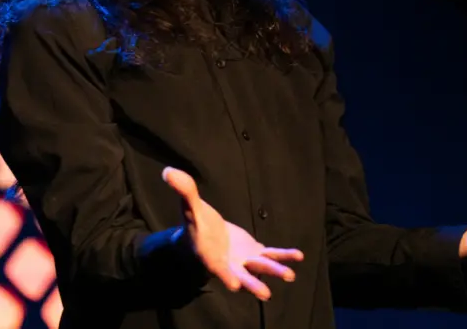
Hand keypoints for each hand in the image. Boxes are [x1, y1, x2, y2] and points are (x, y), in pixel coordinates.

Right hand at [162, 167, 303, 300]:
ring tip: (290, 275)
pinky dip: (283, 255)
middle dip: (253, 284)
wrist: (204, 234)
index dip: (225, 276)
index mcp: (211, 256)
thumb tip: (168, 171)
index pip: (218, 268)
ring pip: (260, 267)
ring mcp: (243, 260)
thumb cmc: (195, 224)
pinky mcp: (254, 252)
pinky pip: (271, 255)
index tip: (235, 286)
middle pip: (242, 275)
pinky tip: (298, 256)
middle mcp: (228, 263)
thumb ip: (184, 192)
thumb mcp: (190, 207)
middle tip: (265, 294)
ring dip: (275, 271)